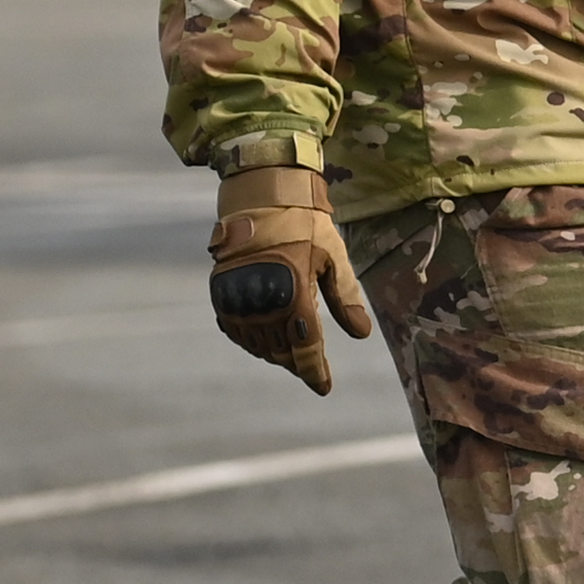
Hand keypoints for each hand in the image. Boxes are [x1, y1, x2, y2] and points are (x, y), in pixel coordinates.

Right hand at [204, 167, 369, 394]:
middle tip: (310, 366)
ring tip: (289, 353)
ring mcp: (239, 300)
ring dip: (275, 353)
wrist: (261, 197)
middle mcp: (264, 303)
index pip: (306, 348)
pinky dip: (250, 340)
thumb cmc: (304, 225)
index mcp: (295, 296)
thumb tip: (361, 333)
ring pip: (258, 344)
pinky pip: (235, 330)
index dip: (314, 372)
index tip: (323, 387)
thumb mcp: (333, 258)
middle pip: (281, 350)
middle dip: (297, 362)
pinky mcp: (222, 293)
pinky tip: (262, 338)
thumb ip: (345, 297)